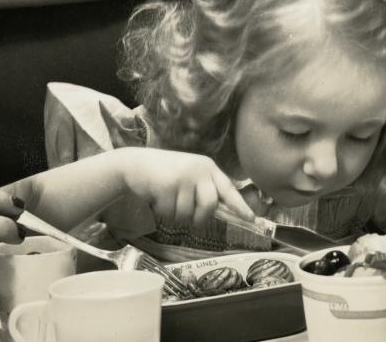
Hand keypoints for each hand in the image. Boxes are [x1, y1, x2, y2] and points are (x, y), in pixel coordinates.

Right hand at [116, 148, 256, 229]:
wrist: (134, 164)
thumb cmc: (164, 173)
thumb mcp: (189, 175)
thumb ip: (205, 189)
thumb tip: (222, 211)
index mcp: (208, 167)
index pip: (228, 189)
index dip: (240, 205)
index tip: (252, 219)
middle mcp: (199, 170)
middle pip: (209, 206)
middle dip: (200, 219)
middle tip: (193, 221)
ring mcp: (184, 176)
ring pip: (188, 213)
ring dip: (176, 214)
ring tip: (167, 199)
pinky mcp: (168, 185)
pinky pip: (171, 213)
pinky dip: (163, 212)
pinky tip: (157, 198)